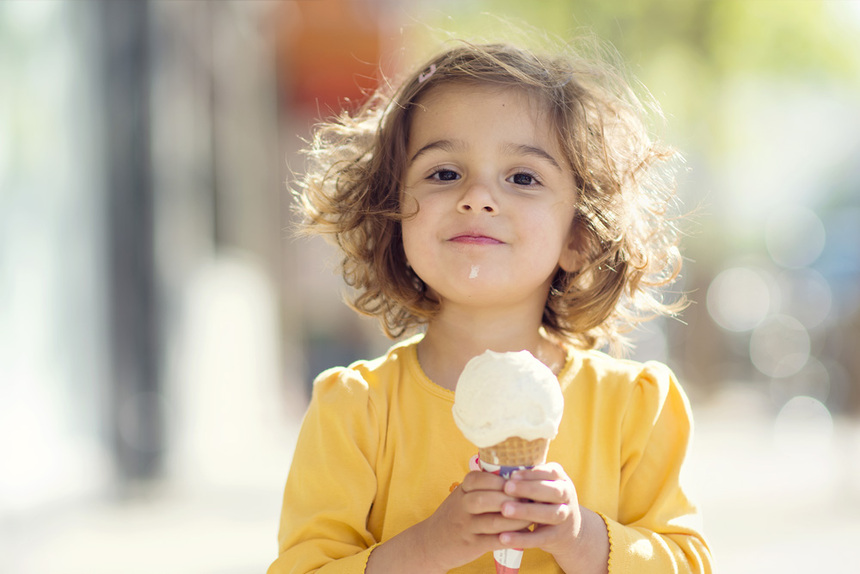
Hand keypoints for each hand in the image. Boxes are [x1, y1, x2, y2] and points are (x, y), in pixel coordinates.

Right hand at [413, 470, 533, 571]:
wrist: (431, 543)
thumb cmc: (455, 515)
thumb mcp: (462, 495)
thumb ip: (482, 485)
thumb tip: (517, 475)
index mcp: (462, 490)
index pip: (479, 478)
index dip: (501, 480)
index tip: (519, 482)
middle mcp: (461, 506)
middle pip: (486, 498)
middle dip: (510, 498)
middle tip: (530, 500)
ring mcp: (466, 526)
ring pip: (493, 521)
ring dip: (515, 520)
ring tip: (531, 518)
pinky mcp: (471, 545)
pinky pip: (494, 541)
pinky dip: (511, 537)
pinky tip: (524, 535)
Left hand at [495, 463, 608, 573]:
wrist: (569, 530)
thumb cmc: (545, 500)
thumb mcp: (543, 486)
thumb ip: (528, 479)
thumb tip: (498, 471)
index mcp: (562, 480)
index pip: (551, 472)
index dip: (532, 474)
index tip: (512, 475)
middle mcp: (567, 497)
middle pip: (553, 492)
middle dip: (529, 489)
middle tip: (507, 487)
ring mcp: (565, 517)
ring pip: (550, 514)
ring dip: (526, 511)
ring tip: (505, 510)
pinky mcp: (557, 537)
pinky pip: (540, 539)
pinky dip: (522, 539)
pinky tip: (504, 537)